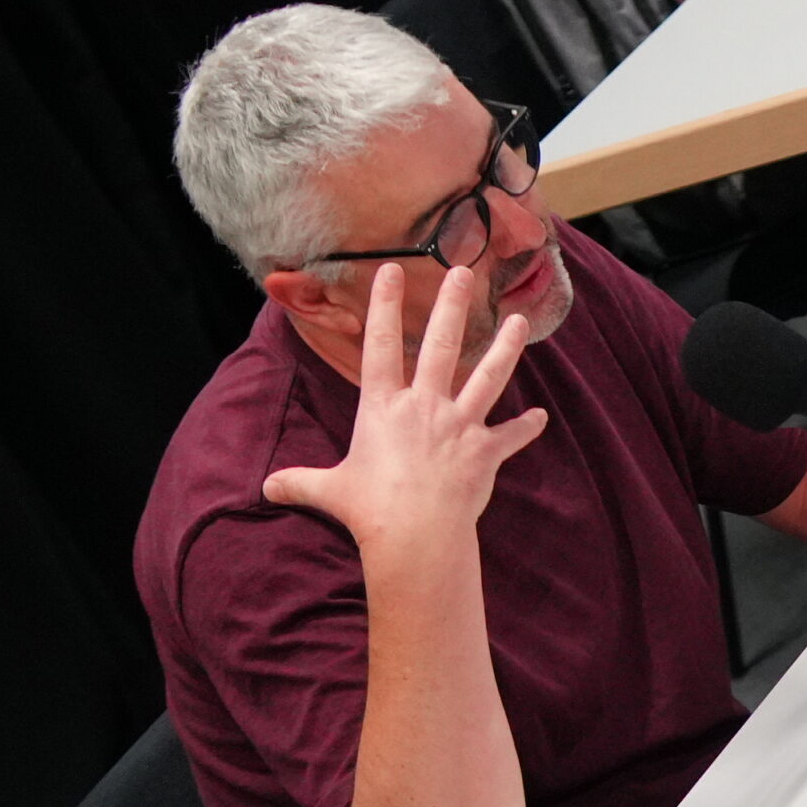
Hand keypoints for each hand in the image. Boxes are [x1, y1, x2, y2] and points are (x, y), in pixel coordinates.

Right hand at [263, 263, 547, 550]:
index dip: (384, 306)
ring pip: (488, 376)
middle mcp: (424, 407)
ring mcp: (459, 425)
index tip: (392, 270)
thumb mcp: (329, 491)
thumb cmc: (370, 511)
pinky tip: (540, 417)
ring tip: (520, 320)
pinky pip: (510, 436)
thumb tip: (266, 487)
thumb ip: (301, 482)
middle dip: (453, 306)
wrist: (416, 536)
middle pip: (441, 346)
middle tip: (466, 272)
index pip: (381, 346)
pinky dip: (525, 428)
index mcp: (384, 408)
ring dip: (506, 347)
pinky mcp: (484, 452)